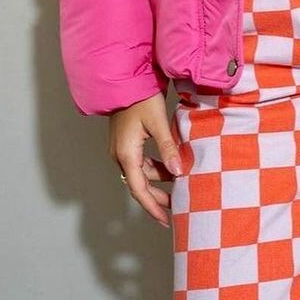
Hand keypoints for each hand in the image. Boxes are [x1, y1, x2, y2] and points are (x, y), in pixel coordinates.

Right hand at [109, 92, 183, 226]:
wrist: (125, 79)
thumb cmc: (141, 97)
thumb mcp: (157, 122)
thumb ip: (168, 148)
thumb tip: (179, 173)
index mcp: (126, 154)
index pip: (139, 189)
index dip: (152, 207)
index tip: (165, 220)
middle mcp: (120, 155)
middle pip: (139, 185)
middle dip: (156, 197)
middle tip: (176, 206)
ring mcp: (121, 149)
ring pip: (140, 173)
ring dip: (157, 181)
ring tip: (178, 184)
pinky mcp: (125, 142)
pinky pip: (139, 162)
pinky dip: (154, 167)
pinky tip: (169, 165)